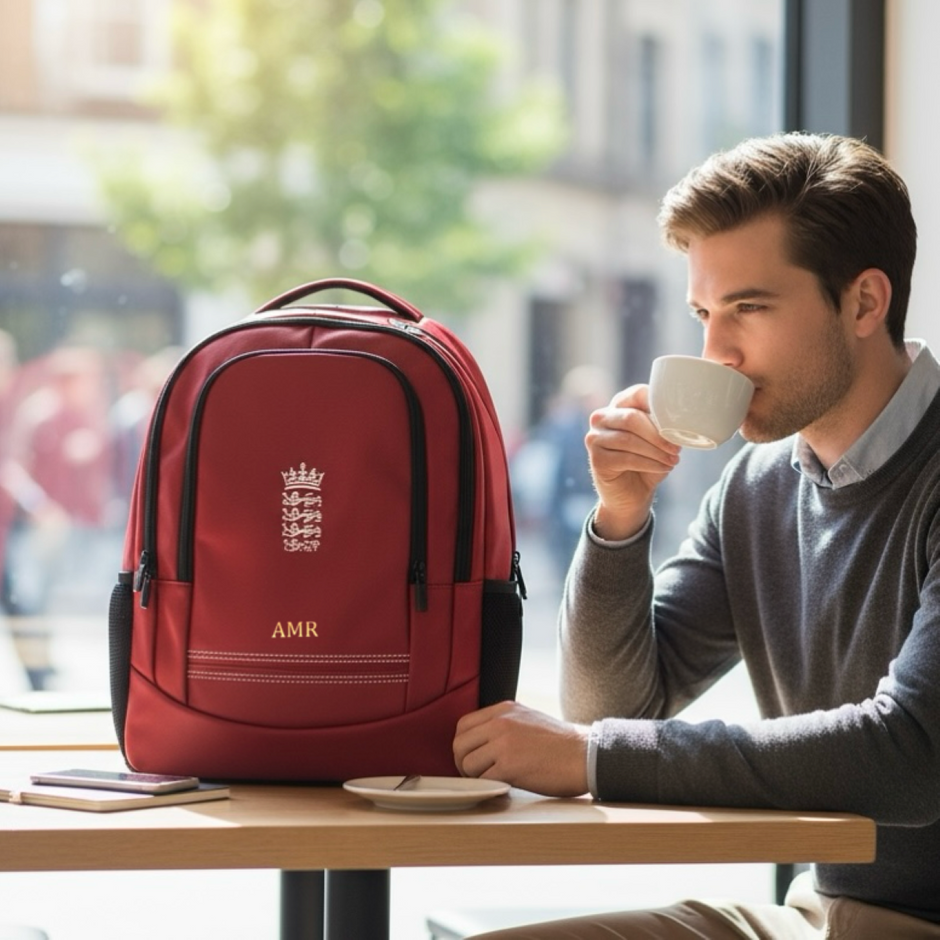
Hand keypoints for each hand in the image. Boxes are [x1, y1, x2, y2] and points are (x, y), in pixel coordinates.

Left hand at [453, 701, 589, 796]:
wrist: (585, 755)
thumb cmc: (561, 744)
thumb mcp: (528, 719)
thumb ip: (504, 725)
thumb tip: (482, 742)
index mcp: (504, 710)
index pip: (464, 725)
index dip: (464, 745)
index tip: (472, 757)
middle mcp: (500, 722)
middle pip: (459, 744)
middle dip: (463, 763)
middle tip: (476, 774)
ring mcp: (503, 743)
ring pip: (467, 763)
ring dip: (476, 777)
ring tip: (494, 780)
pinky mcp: (509, 765)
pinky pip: (483, 779)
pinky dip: (489, 786)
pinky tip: (504, 785)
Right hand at [586, 384, 680, 539]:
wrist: (632, 495)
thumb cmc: (647, 462)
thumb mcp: (658, 440)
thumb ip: (663, 425)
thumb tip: (682, 420)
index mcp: (618, 405)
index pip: (638, 394)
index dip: (659, 407)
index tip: (678, 423)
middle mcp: (601, 418)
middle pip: (631, 418)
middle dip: (658, 434)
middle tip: (676, 448)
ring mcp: (595, 438)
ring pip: (629, 439)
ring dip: (656, 451)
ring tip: (673, 460)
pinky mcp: (596, 459)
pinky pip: (626, 458)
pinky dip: (650, 463)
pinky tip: (663, 468)